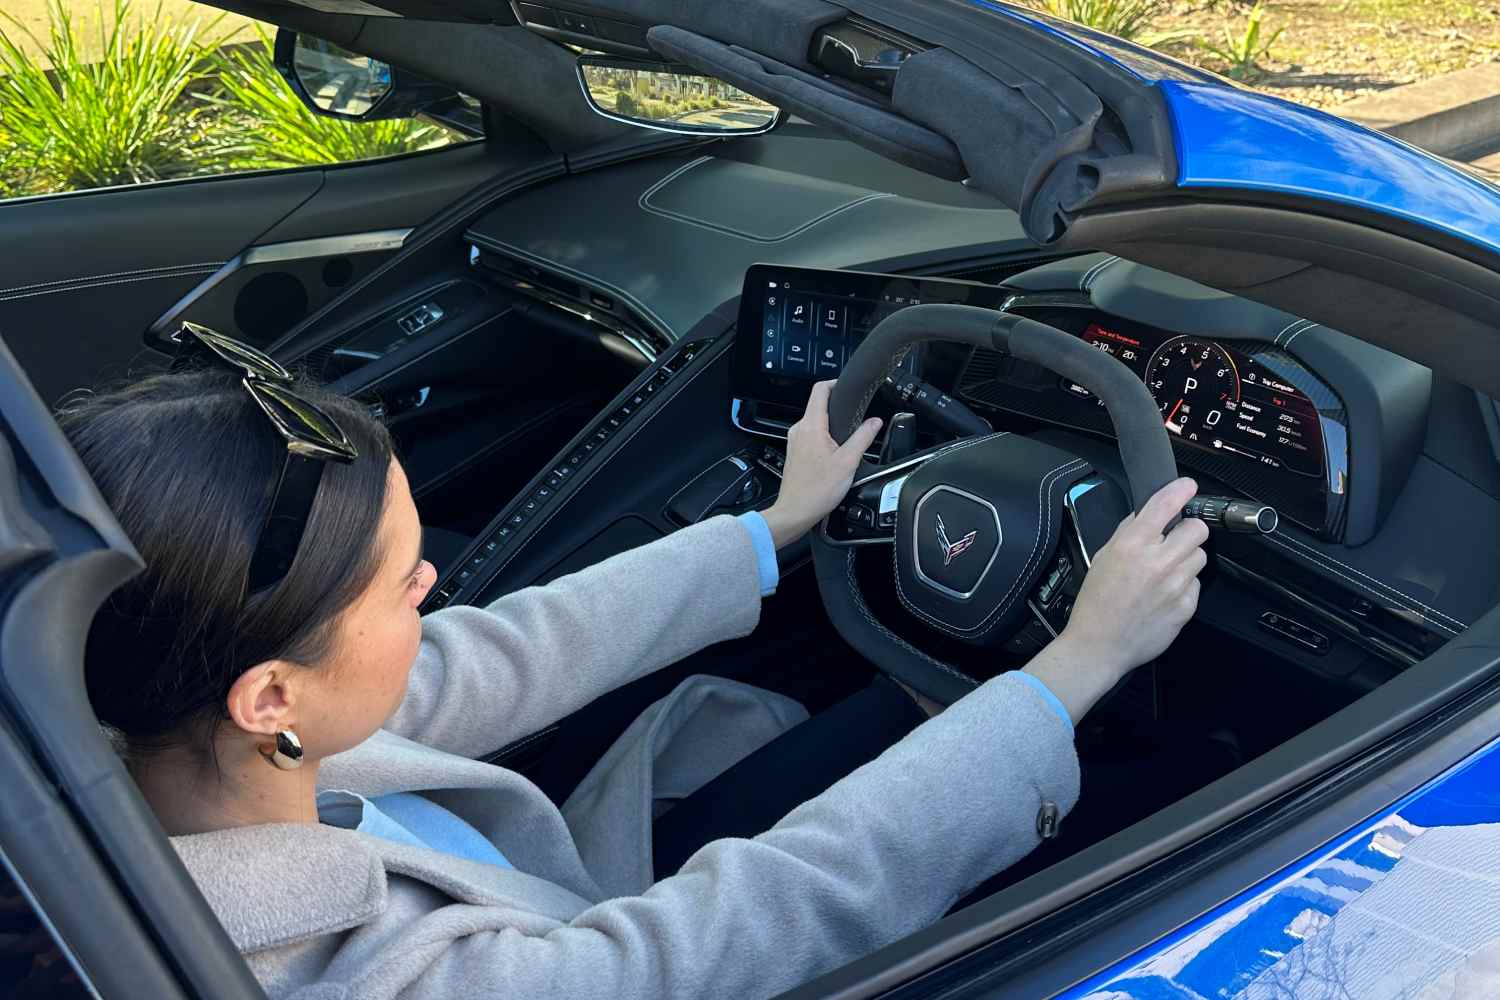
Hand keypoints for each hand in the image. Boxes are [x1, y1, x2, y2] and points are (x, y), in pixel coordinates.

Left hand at [761, 380, 881, 548]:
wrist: (795, 512)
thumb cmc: (816, 491)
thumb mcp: (848, 462)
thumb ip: (863, 437)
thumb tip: (875, 422)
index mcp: (811, 426)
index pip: (820, 390)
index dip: (835, 383)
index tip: (847, 387)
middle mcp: (799, 429)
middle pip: (818, 405)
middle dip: (837, 408)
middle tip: (854, 416)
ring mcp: (795, 441)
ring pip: (815, 422)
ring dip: (831, 425)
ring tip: (846, 439)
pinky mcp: (795, 452)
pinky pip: (811, 436)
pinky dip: (824, 438)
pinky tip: (834, 454)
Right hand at [1025, 477, 1208, 722]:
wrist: (1100, 645)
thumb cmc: (1096, 603)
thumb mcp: (1103, 558)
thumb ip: (1127, 534)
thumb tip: (1148, 516)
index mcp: (1132, 544)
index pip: (1165, 504)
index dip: (1181, 490)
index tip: (1188, 486)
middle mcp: (1158, 560)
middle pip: (1197, 529)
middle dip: (1187, 532)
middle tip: (1174, 541)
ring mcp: (1176, 584)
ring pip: (1200, 556)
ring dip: (1187, 559)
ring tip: (1167, 572)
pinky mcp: (1187, 605)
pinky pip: (1196, 584)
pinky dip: (1185, 585)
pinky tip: (1166, 595)